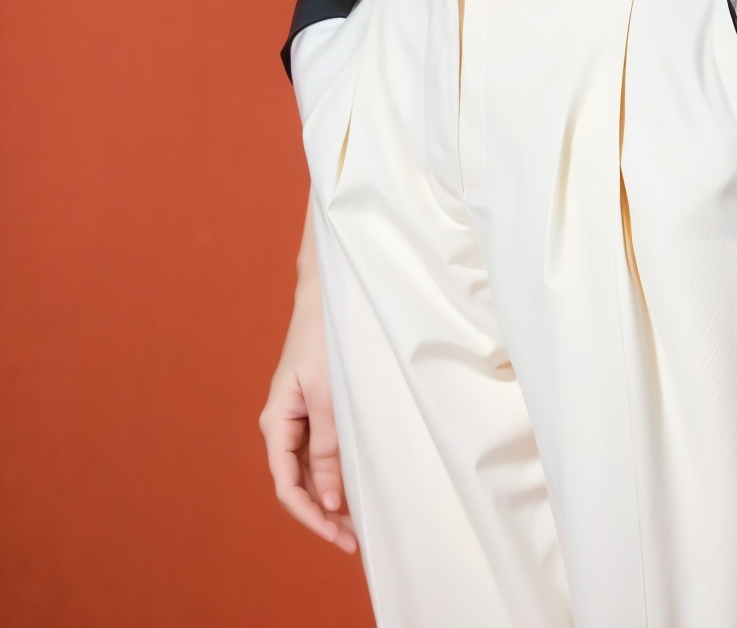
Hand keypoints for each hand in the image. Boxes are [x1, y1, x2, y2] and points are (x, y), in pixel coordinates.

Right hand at [259, 197, 357, 554]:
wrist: (326, 296)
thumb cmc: (325, 339)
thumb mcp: (330, 395)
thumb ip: (331, 447)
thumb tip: (331, 500)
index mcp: (276, 422)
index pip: (288, 486)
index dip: (312, 517)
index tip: (341, 537)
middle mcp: (282, 426)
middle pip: (298, 485)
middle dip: (324, 516)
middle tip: (356, 540)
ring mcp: (297, 420)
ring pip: (311, 473)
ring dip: (332, 498)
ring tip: (361, 521)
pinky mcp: (313, 410)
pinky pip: (321, 453)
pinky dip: (337, 474)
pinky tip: (356, 486)